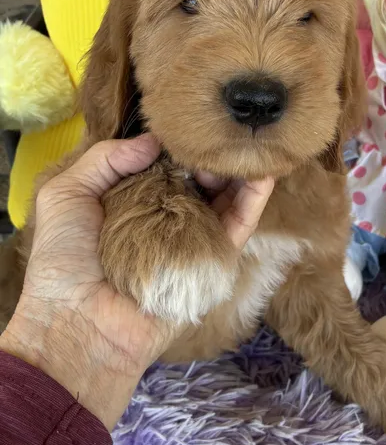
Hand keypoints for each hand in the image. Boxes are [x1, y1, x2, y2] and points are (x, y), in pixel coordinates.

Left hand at [0, 135, 273, 429]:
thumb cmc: (64, 261)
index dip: (178, 143)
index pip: (164, 164)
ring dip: (237, 171)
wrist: (80, 323)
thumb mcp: (66, 195)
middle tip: (219, 136)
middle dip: (210, 154)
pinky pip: (238, 226)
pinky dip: (253, 200)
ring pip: (225, 198)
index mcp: (132, 200)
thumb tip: (153, 140)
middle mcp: (165, 216)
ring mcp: (192, 238)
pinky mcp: (213, 260)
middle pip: (199, 178)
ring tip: (246, 146)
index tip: (191, 121)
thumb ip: (105, 159)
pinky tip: (262, 174)